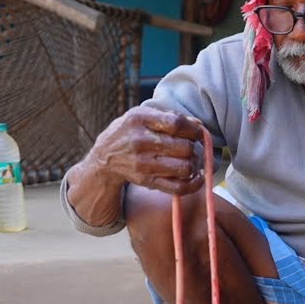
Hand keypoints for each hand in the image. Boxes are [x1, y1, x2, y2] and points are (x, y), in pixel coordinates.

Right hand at [89, 108, 205, 194]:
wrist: (105, 159)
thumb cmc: (130, 133)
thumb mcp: (143, 116)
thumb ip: (170, 116)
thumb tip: (199, 125)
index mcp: (139, 119)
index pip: (176, 123)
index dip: (194, 129)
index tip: (198, 132)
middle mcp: (140, 141)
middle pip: (184, 147)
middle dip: (194, 147)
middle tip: (191, 147)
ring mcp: (143, 163)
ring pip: (184, 167)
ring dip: (194, 164)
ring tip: (190, 160)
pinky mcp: (146, 181)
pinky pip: (178, 187)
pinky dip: (193, 184)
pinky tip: (196, 177)